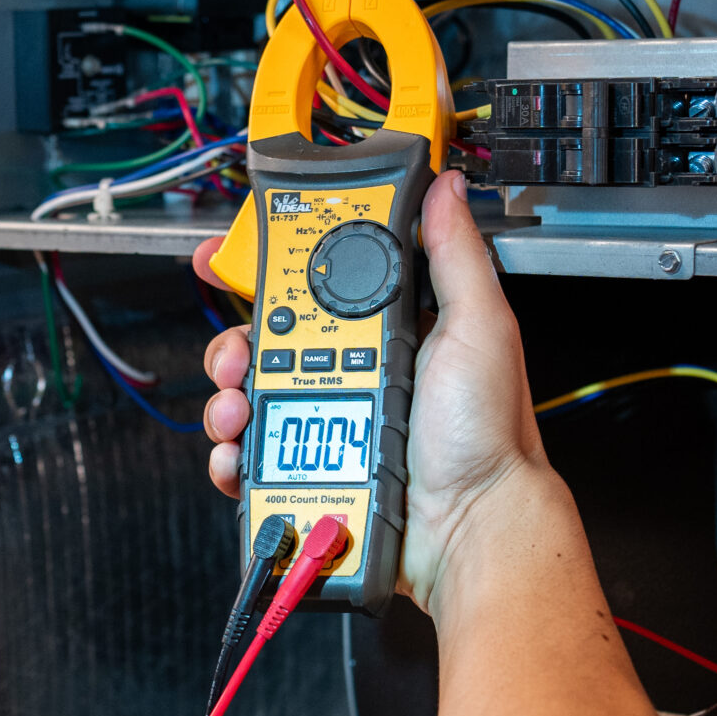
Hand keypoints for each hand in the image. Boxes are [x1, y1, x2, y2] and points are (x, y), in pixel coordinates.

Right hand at [192, 169, 552, 613]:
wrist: (473, 526)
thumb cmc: (489, 436)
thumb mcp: (480, 326)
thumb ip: (455, 254)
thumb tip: (446, 189)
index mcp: (388, 333)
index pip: (316, 285)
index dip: (268, 269)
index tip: (228, 258)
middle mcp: (354, 375)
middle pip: (266, 342)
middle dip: (235, 340)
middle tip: (236, 351)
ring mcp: (327, 425)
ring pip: (249, 398)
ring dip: (227, 396)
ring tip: (240, 406)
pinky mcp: (307, 472)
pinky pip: (251, 458)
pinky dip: (232, 454)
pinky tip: (240, 453)